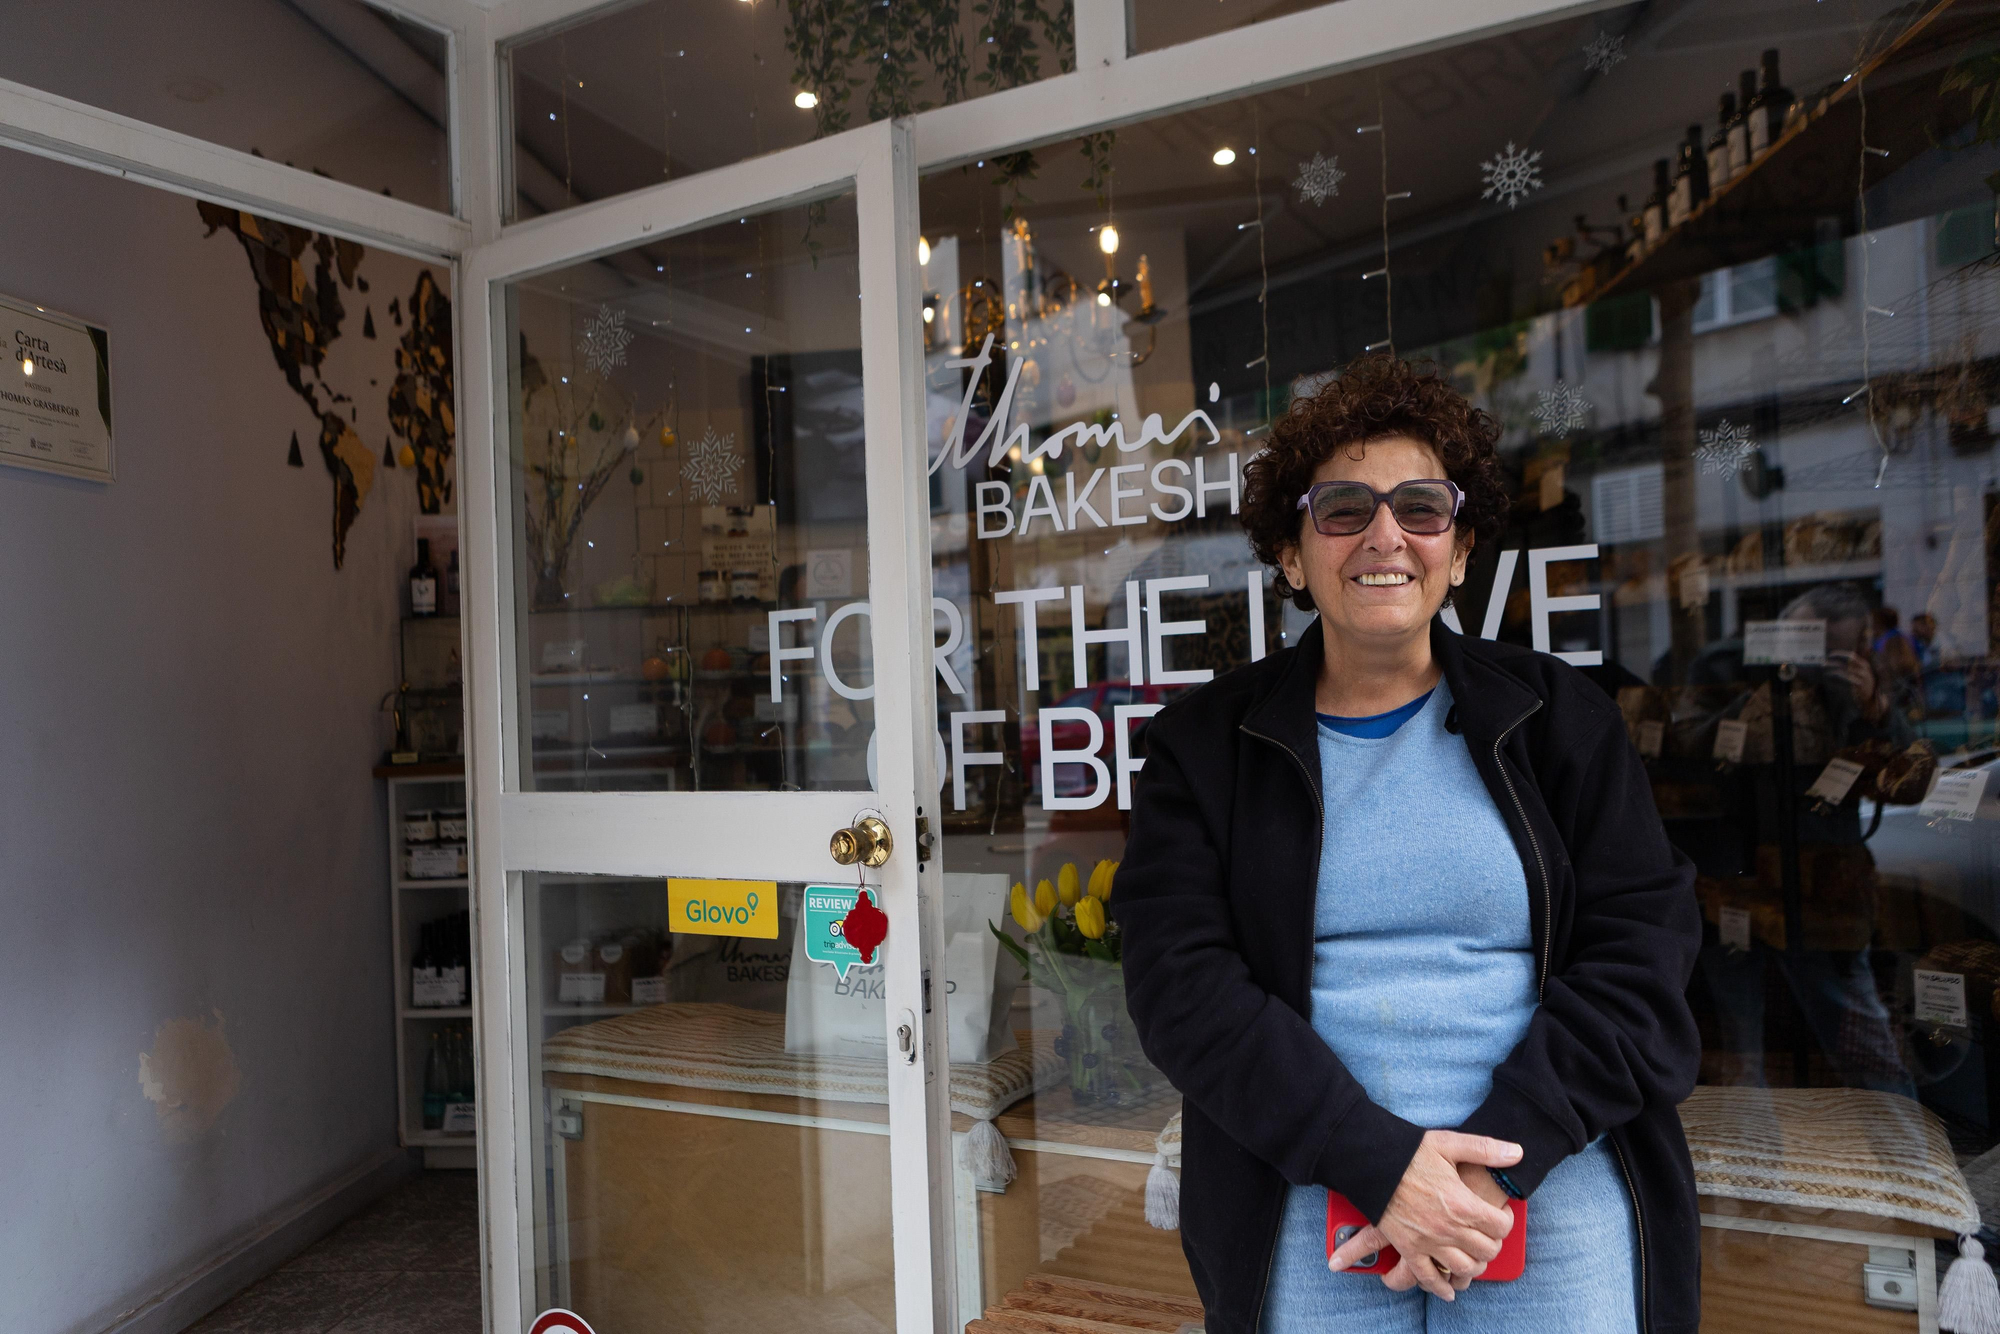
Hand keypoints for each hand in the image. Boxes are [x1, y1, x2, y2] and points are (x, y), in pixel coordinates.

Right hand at [1327, 1131, 1519, 1299]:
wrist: (1371, 1163)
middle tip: (1488, 1232)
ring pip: (1465, 1268)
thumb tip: (1518, 1153)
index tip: (1500, 1213)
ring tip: (1474, 1254)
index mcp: (1462, 1204)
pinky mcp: (1408, 1248)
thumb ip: (1485, 1149)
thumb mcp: (1449, 1143)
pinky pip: (1429, 1277)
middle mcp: (1449, 1228)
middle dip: (1493, 1242)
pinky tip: (1449, 1290)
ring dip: (1475, 1265)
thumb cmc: (1409, 1152)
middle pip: (1487, 1250)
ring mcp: (1428, 1242)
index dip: (1506, 1220)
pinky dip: (1441, 1288)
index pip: (1500, 1227)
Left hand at [1830, 651, 1884, 721]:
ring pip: (1844, 672)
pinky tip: (1829, 682)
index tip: (1830, 655)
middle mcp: (1864, 670)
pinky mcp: (1858, 686)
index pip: (1851, 655)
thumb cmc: (1862, 682)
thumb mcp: (1860, 671)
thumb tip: (1836, 658)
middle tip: (1823, 663)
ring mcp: (1862, 678)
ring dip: (1833, 671)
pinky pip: (1845, 681)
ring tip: (1825, 673)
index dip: (1840, 654)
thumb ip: (1851, 665)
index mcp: (1864, 664)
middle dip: (1833, 663)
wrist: (1871, 696)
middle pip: (1846, 663)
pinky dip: (1836, 681)